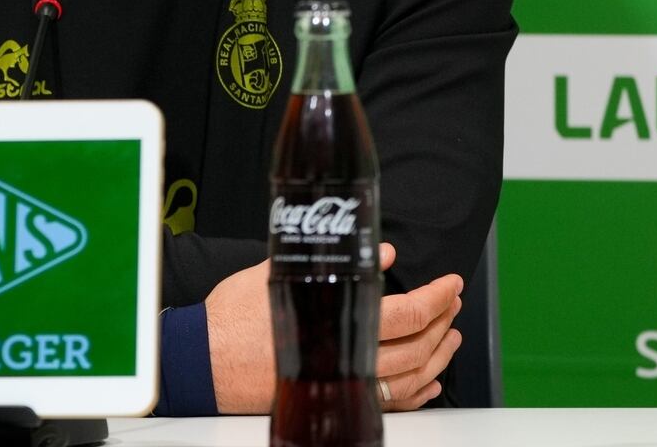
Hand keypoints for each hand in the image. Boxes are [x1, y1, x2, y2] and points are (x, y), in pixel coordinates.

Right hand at [205, 242, 463, 413]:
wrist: (203, 360)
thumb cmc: (232, 319)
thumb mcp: (280, 274)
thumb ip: (335, 260)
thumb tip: (382, 253)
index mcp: (334, 324)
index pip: (406, 314)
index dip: (436, 298)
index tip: (451, 284)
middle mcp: (343, 360)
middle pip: (416, 348)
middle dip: (443, 322)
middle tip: (453, 302)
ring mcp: (340, 383)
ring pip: (409, 379)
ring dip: (437, 356)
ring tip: (449, 336)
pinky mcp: (332, 398)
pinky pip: (388, 403)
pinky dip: (416, 393)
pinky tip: (426, 382)